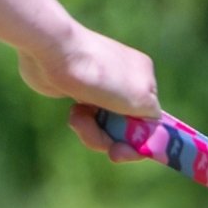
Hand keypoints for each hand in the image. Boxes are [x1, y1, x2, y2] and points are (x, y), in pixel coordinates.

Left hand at [17, 21, 159, 161]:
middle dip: (115, 140)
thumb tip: (151, 135)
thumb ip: (154, 123)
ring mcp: (102, 87)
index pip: (151, 121)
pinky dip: (83, 123)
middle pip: (128, 127)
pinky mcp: (79, 91)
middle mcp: (126, 82)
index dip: (141, 143)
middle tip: (109, 150)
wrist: (53, 54)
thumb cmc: (101, 76)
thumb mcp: (142, 101)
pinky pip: (88, 119)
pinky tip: (75, 115)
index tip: (126, 153)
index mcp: (146, 79)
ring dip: (95, 133)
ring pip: (106, 126)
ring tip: (81, 121)